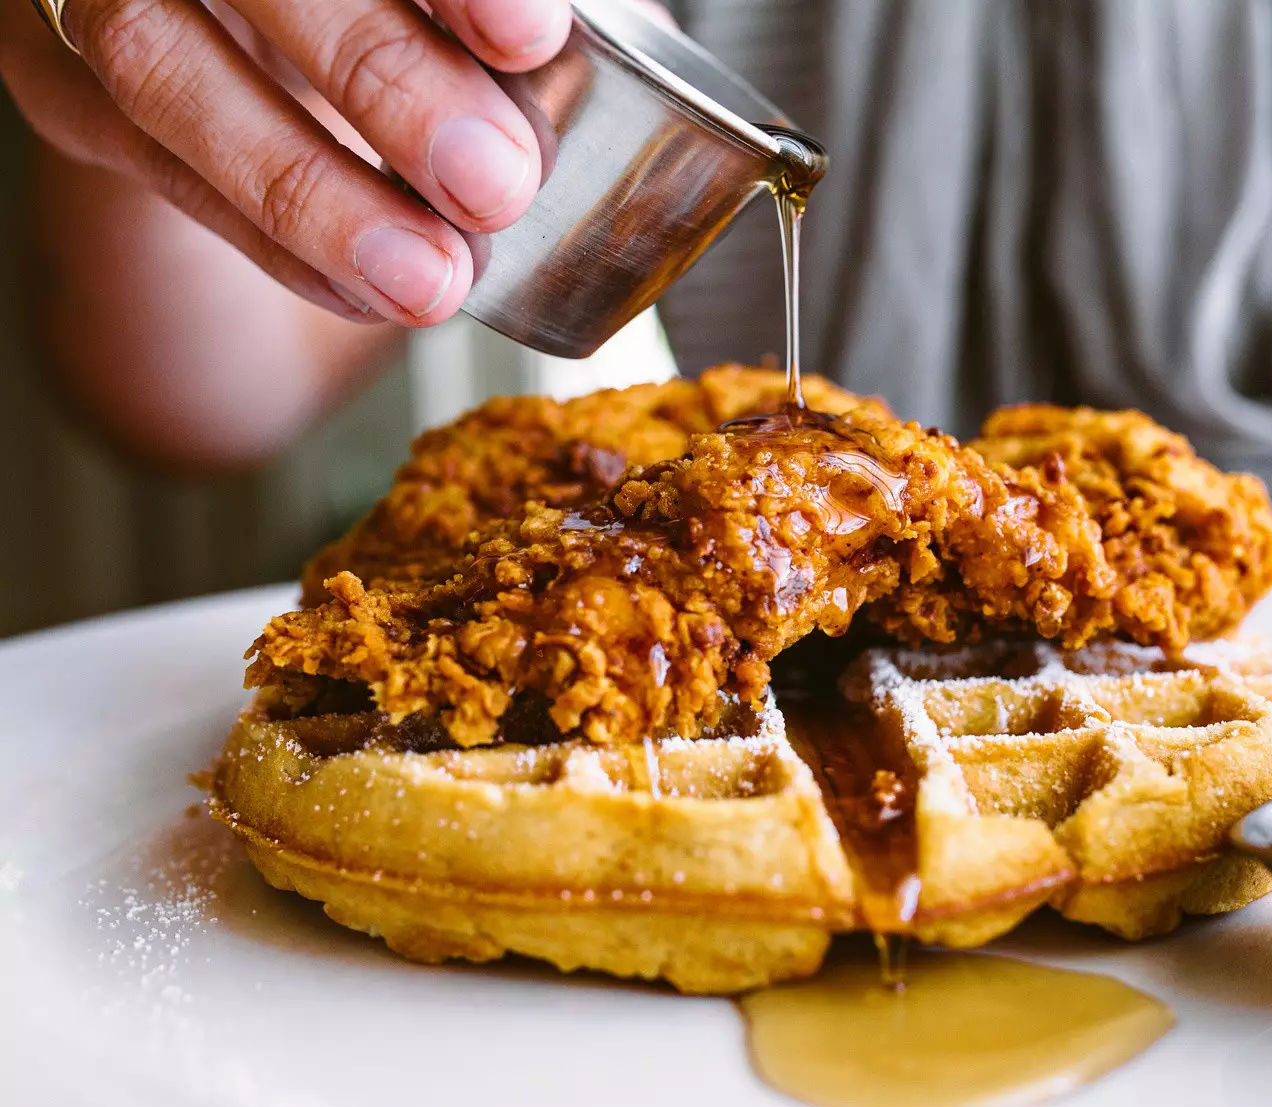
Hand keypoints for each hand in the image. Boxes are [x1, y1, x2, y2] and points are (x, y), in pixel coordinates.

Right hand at [0, 0, 574, 326]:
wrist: (240, 32)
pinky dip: (272, 240)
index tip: (533, 34)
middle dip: (380, 71)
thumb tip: (596, 45)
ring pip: (159, 64)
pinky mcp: (55, 75)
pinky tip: (368, 291)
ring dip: (310, 190)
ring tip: (432, 277)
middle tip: (496, 181)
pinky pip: (150, 162)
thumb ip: (490, 9)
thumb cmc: (374, 5)